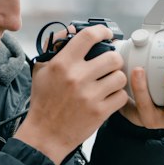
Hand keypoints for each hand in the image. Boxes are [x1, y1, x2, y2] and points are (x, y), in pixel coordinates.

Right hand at [15, 24, 128, 164]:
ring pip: (120, 76)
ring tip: (108, 83)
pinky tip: (108, 97)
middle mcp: (77, 77)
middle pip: (113, 57)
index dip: (102, 31)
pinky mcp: (100, 112)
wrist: (45, 134)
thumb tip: (72, 29)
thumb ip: (54, 47)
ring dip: (116, 79)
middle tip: (109, 65)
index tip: (106, 34)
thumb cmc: (44, 101)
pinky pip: (121, 96)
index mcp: (62, 64)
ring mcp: (90, 95)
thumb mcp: (42, 70)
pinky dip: (118, 96)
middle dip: (114, 59)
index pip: (88, 36)